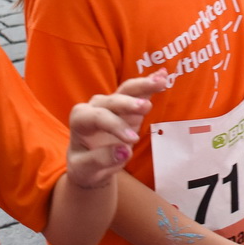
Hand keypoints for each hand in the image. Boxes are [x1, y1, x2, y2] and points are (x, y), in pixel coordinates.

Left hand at [67, 73, 170, 188]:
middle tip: (146, 108)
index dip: (115, 125)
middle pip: (112, 100)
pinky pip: (139, 92)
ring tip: (161, 81)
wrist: (90, 164)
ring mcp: (112, 104)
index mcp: (80, 120)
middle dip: (129, 103)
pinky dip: (150, 84)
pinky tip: (163, 75)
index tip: (132, 141)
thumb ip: (100, 160)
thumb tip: (124, 150)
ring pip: (126, 90)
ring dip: (143, 85)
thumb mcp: (85, 169)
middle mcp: (94, 107)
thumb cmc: (85, 167)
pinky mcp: (127, 106)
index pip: (97, 117)